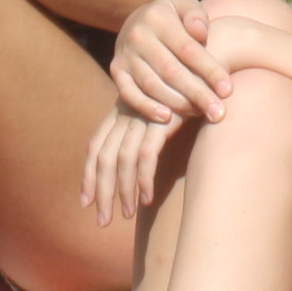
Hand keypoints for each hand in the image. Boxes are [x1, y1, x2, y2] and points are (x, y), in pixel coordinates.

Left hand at [83, 105, 186, 225]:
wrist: (206, 69)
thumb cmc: (183, 93)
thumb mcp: (155, 109)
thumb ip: (140, 130)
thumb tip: (132, 163)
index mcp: (120, 110)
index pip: (95, 146)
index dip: (88, 175)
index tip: (85, 202)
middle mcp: (126, 112)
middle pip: (103, 158)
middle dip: (101, 192)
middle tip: (102, 221)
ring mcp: (143, 115)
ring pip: (122, 160)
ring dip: (123, 191)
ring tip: (127, 214)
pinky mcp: (162, 120)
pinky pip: (146, 156)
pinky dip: (143, 179)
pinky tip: (147, 198)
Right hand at [110, 0, 232, 125]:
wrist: (138, 21)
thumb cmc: (173, 19)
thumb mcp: (186, 7)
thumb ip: (196, 15)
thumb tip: (201, 32)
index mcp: (158, 17)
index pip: (188, 49)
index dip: (209, 70)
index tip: (228, 90)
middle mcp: (137, 35)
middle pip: (171, 71)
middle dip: (198, 94)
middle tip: (218, 113)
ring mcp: (124, 55)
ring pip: (152, 85)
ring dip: (178, 104)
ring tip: (200, 114)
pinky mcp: (116, 71)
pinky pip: (129, 94)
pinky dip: (147, 108)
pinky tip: (168, 119)